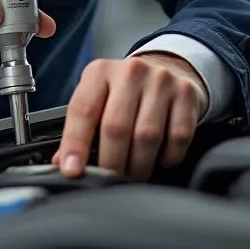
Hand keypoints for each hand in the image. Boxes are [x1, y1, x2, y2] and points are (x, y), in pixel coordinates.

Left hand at [53, 53, 208, 180]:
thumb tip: (63, 162)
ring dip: (138, 166)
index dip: (75, 144)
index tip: (72, 170)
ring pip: (147, 136)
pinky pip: (177, 137)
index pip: (83, 110)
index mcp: (100, 71)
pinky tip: (160, 157)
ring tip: (133, 173)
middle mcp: (130, 71)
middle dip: (111, 163)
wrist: (167, 69)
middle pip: (116, 127)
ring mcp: (161, 80)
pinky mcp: (186, 94)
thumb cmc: (124, 92)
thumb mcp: (98, 98)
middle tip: (109, 180)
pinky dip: (167, 157)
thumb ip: (80, 127)